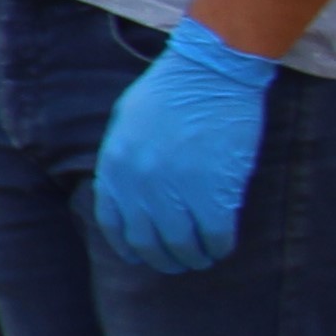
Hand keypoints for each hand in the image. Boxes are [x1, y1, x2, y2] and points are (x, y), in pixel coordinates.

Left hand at [92, 24, 277, 272]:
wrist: (209, 73)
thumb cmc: (169, 91)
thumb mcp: (126, 124)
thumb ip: (123, 161)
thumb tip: (128, 192)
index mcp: (114, 168)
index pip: (114, 224)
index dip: (128, 247)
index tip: (141, 256)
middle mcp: (139, 184)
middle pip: (147, 242)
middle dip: (163, 259)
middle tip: (178, 263)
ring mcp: (175, 190)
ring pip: (181, 244)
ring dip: (192, 258)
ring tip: (201, 258)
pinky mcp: (213, 191)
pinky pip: (214, 235)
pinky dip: (218, 247)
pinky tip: (222, 247)